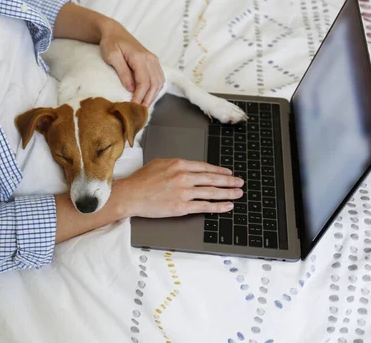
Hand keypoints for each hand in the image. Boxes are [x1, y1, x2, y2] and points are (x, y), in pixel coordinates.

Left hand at [99, 21, 164, 105]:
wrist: (114, 32)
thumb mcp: (112, 56)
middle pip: (154, 84)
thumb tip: (131, 89)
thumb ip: (122, 72)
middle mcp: (150, 59)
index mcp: (140, 57)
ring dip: (153, 96)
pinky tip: (148, 96)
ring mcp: (153, 60)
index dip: (139, 97)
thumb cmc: (110, 43)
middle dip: (147, 100)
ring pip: (159, 82)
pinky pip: (159, 78)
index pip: (144, 82)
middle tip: (139, 112)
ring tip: (143, 107)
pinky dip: (155, 89)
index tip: (133, 107)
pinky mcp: (153, 62)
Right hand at [111, 159, 243, 217]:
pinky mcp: (182, 206)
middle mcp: (184, 177)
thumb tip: (188, 168)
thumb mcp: (160, 164)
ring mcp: (184, 192)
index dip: (219, 171)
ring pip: (212, 192)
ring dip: (228, 193)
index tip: (228, 173)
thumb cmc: (141, 180)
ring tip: (238, 194)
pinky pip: (204, 206)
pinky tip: (227, 206)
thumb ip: (176, 165)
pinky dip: (218, 206)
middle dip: (229, 181)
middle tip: (239, 183)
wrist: (131, 195)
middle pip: (212, 179)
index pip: (205, 167)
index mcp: (179, 164)